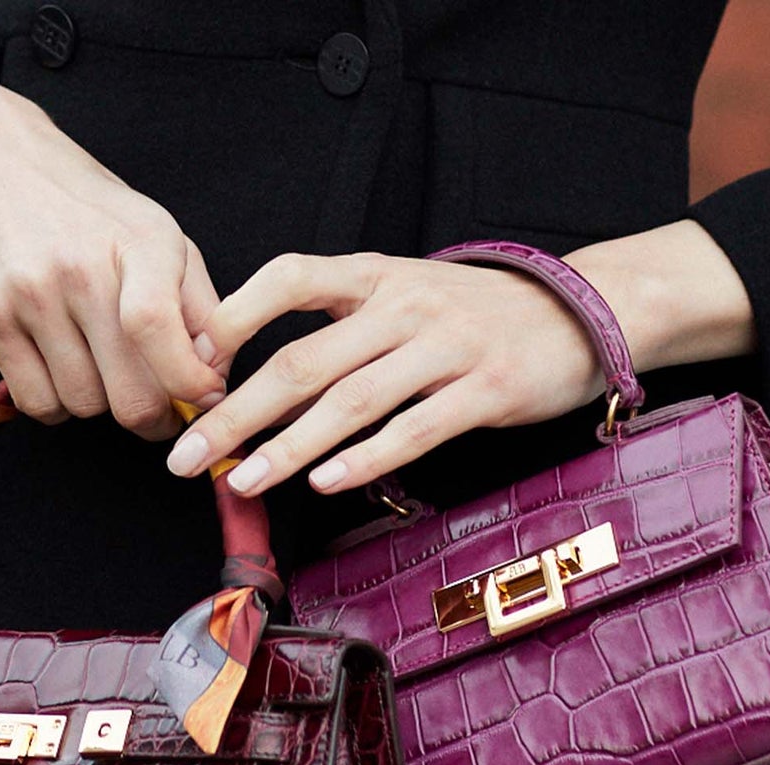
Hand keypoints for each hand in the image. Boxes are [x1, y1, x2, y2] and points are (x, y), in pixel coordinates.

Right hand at [0, 74, 223, 438]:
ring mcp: (30, 294)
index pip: (162, 333)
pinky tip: (59, 369)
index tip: (201, 398)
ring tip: (96, 366)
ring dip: (97, 402)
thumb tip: (216, 383)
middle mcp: (82, 267)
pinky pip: (36, 402)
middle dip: (151, 416)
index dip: (189, 385)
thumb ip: (199, 307)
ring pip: (83, 405)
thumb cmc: (87, 210)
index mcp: (140, 242)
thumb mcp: (156, 234)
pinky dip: (55, 403)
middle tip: (154, 407)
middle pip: (129, 395)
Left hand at [165, 222, 756, 494]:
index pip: (288, 277)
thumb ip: (334, 331)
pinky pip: (414, 428)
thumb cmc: (472, 315)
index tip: (185, 369)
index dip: (230, 319)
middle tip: (185, 456)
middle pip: (302, 360)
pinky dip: (365, 459)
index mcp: (374, 275)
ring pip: (350, 401)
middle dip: (234, 413)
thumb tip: (247, 387)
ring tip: (241, 481)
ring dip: (287, 447)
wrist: (584, 310)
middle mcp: (404, 303)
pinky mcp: (486, 390)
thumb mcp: (400, 297)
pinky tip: (324, 484)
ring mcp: (447, 346)